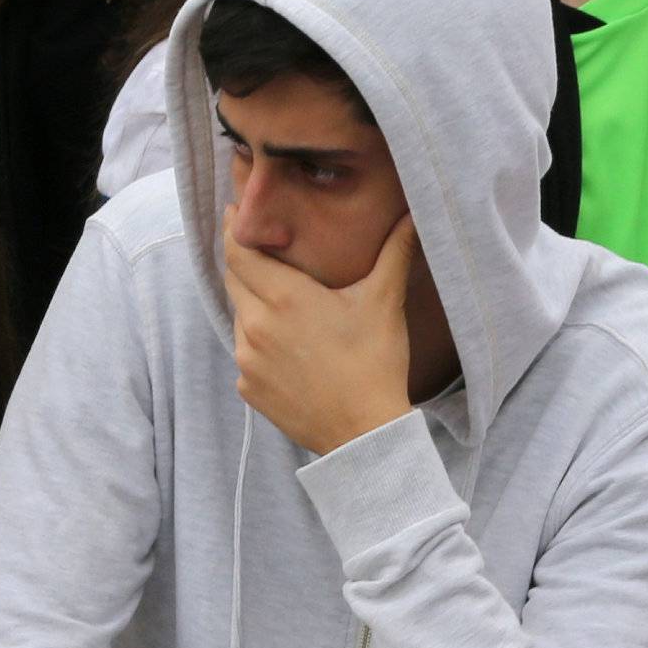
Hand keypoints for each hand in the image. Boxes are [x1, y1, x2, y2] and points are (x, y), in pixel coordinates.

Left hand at [221, 209, 416, 454]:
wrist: (364, 434)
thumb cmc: (374, 363)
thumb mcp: (384, 302)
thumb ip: (395, 252)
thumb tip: (413, 215)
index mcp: (284, 297)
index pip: (238, 250)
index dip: (235, 228)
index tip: (238, 214)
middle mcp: (255, 325)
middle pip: (234, 280)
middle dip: (245, 263)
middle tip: (264, 251)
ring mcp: (247, 360)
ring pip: (240, 317)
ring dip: (255, 305)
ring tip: (284, 304)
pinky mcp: (248, 388)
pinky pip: (246, 354)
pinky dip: (261, 344)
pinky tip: (290, 349)